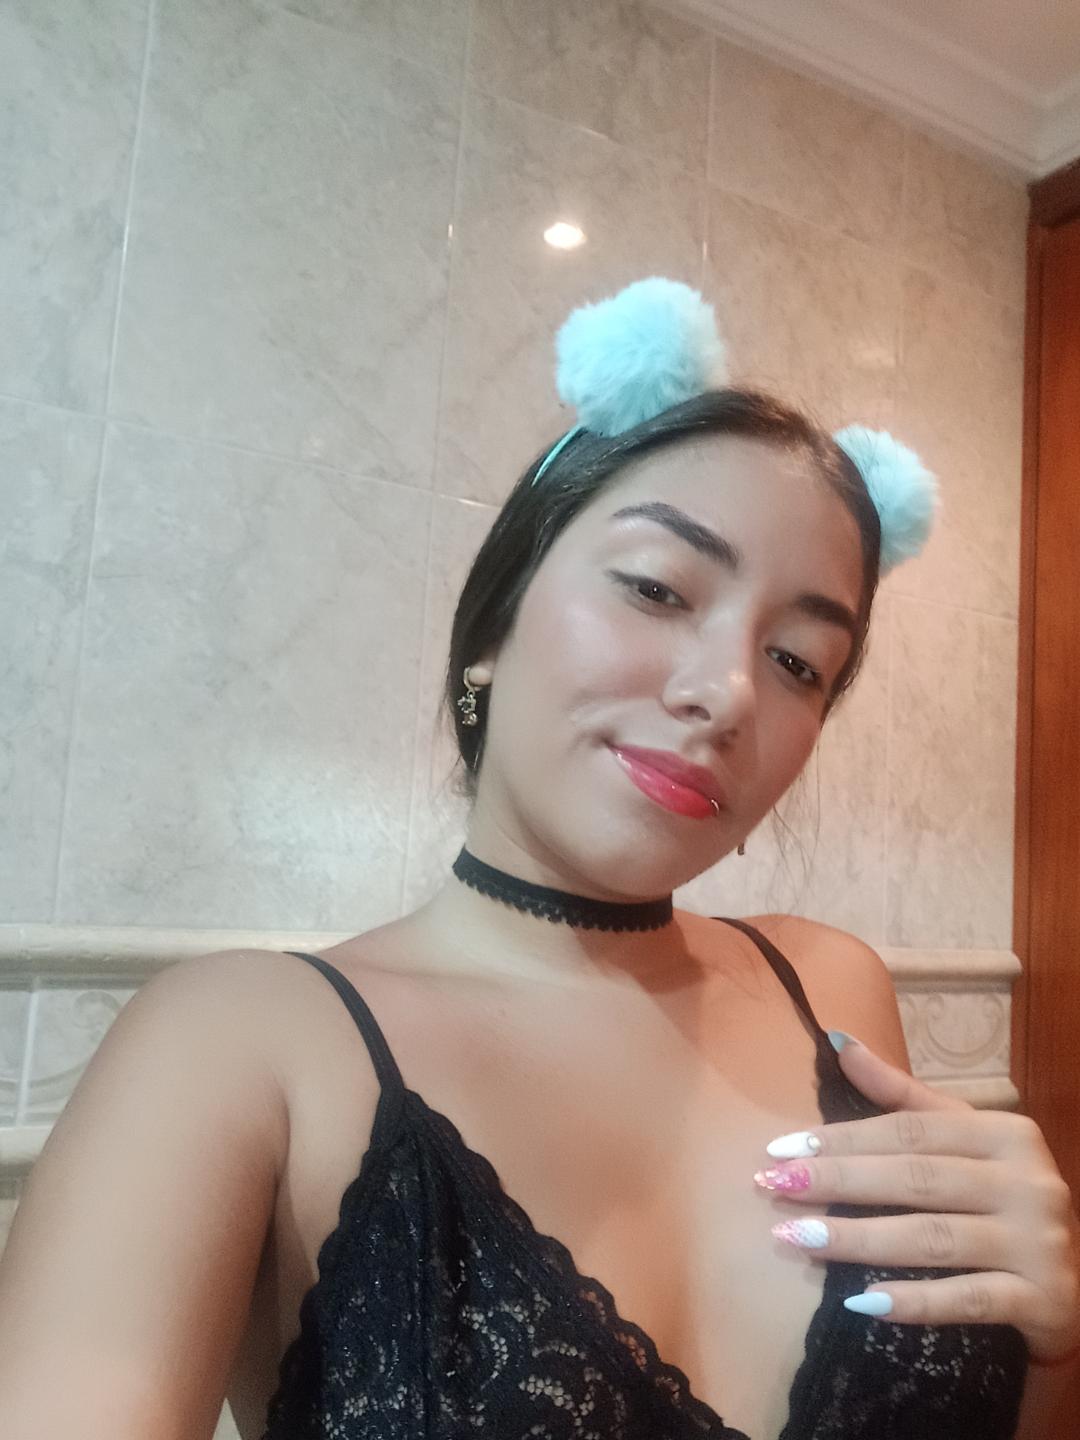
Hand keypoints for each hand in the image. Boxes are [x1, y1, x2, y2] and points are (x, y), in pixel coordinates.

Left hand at [754, 1034, 1079, 1363]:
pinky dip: (914, 1302)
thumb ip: (902, 1096)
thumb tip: (837, 1039)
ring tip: (797, 1238)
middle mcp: (1027, 1182)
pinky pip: (968, 1300)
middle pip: (915, 1178)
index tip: (780, 1149)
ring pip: (933, 1238)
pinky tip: (862, 1302)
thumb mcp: (965, 1137)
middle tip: (773, 1186)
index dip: (842, 1138)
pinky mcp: (1044, 1300)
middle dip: (837, 1182)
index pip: (908, 1131)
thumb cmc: (1003, 1196)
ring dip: (858, 1239)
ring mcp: (1038, 1242)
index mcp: (1005, 1133)